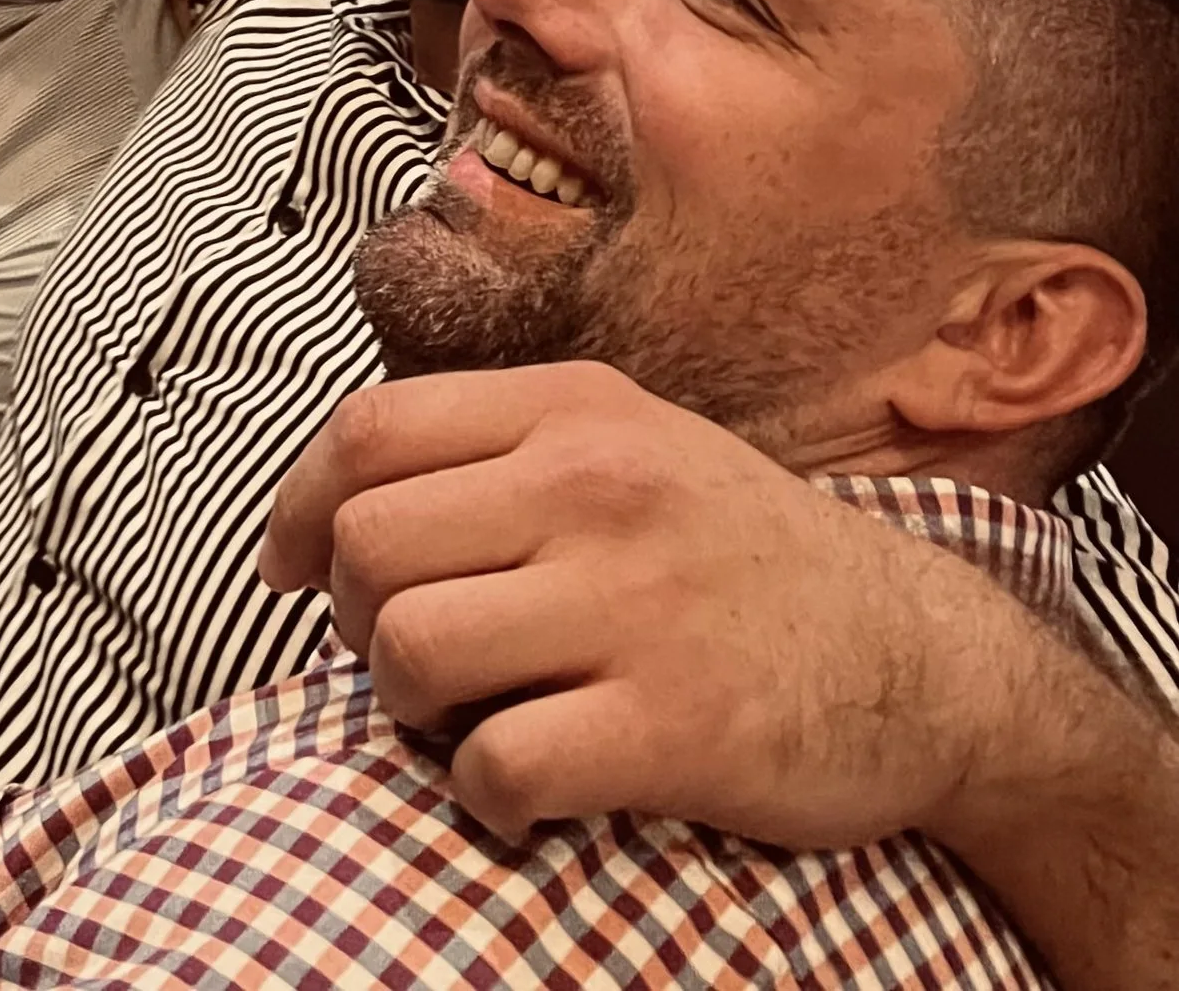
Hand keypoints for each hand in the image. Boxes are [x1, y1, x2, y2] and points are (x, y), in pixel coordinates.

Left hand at [260, 361, 1013, 851]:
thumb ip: (499, 452)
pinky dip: (483, 796)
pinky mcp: (671, 726)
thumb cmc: (742, 554)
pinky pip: (497, 764)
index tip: (286, 571)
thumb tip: (334, 508)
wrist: (921, 658)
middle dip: (351, 618)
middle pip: (368, 545)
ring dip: (407, 709)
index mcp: (574, 411)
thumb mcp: (632, 444)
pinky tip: (521, 791)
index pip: (367, 432)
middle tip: (404, 661)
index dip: (297, 508)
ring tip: (462, 721)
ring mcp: (633, 604)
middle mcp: (595, 487)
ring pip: (410, 648)